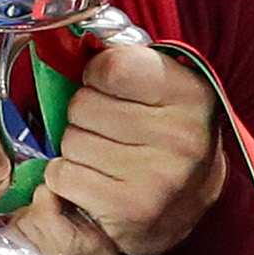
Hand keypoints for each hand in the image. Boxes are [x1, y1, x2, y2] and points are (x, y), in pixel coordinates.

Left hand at [23, 38, 224, 254]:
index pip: (113, 67)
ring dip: (76, 149)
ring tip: (106, 159)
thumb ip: (127, 61)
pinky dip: (67, 179)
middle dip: (84, 116)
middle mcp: (181, 137)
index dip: (98, 75)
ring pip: (70, 142)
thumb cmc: (165, 136)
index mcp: (191, 96)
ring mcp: (158, 177)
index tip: (109, 88)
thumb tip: (68, 43)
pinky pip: (62, 176)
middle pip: (83, 105)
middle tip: (109, 131)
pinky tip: (95, 182)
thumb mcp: (164, 88)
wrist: (189, 203)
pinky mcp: (131, 211)